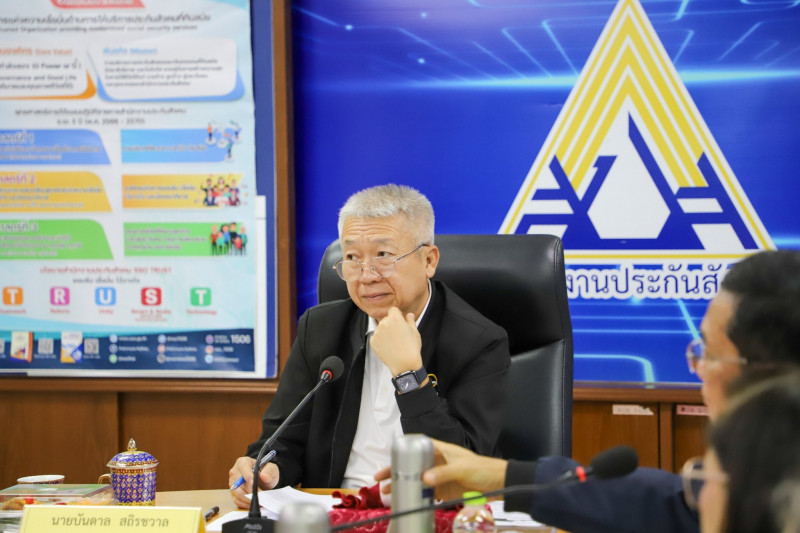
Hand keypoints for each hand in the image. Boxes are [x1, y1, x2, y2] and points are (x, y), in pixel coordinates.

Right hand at [228, 456, 280, 508]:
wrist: (264, 480)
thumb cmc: (266, 472)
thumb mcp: (271, 469)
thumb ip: (269, 471)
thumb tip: (264, 476)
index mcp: (243, 462)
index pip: (243, 469)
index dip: (249, 478)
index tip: (256, 485)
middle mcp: (235, 472)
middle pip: (239, 483)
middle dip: (250, 491)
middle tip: (261, 496)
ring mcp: (232, 483)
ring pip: (237, 493)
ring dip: (248, 499)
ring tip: (259, 501)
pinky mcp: (233, 493)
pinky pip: (237, 500)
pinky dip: (245, 504)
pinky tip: (253, 503)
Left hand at [371, 306, 422, 375]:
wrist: (404, 364)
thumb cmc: (411, 348)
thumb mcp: (415, 331)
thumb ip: (410, 320)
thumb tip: (409, 315)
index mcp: (395, 318)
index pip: (393, 310)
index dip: (397, 315)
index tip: (400, 322)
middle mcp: (384, 323)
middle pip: (386, 319)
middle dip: (391, 324)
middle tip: (398, 334)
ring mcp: (377, 333)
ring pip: (380, 328)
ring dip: (385, 332)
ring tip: (394, 342)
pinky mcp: (372, 342)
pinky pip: (376, 337)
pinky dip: (381, 340)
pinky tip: (388, 346)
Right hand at [376, 439, 507, 500]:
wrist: (497, 483)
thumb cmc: (481, 468)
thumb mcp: (461, 468)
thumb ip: (443, 473)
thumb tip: (424, 479)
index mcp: (440, 450)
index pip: (416, 448)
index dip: (401, 453)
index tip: (388, 460)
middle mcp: (437, 462)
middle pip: (412, 465)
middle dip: (396, 472)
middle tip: (381, 480)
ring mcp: (439, 477)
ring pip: (416, 480)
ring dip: (404, 486)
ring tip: (389, 493)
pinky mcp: (444, 490)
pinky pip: (426, 493)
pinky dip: (416, 497)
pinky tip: (407, 501)